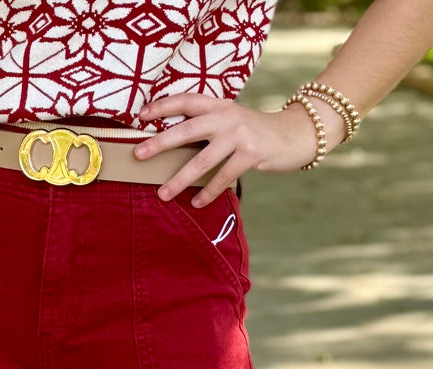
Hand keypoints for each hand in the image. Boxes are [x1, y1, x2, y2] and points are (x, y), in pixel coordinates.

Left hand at [134, 93, 342, 204]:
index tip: (141, 116)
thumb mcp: (232, 120)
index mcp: (220, 105)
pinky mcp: (251, 154)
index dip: (163, 106)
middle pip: (187, 129)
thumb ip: (210, 125)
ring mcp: (239, 135)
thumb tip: (176, 142)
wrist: (294, 135)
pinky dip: (208, 192)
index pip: (186, 101)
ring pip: (202, 160)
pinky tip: (196, 203)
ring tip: (163, 193)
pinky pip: (223, 177)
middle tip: (138, 154)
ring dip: (180, 179)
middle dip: (160, 142)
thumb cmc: (256, 132)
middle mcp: (227, 116)